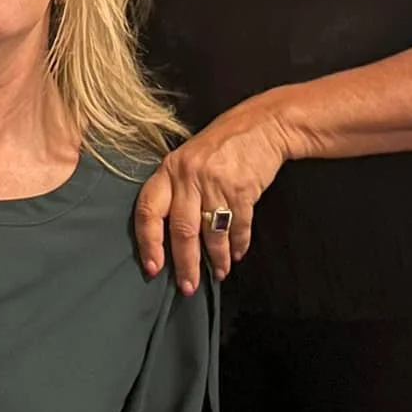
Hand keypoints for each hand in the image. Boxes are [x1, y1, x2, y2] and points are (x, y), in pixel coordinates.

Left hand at [135, 100, 292, 291]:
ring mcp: (216, 182)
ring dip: (217, 259)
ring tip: (219, 274)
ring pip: (212, 233)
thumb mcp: (188, 159)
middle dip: (185, 264)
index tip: (153, 268)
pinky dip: (238, 244)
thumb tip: (169, 239)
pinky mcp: (243, 189)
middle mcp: (188, 176)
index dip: (148, 242)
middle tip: (188, 287)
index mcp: (168, 170)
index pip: (148, 210)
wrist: (262, 125)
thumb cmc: (220, 146)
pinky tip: (237, 254)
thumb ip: (176, 191)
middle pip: (182, 230)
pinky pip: (238, 226)